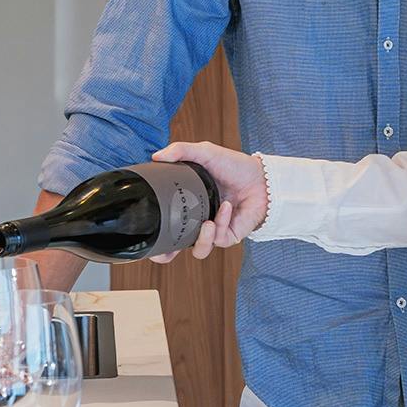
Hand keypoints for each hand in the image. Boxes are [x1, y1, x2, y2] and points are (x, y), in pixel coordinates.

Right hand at [150, 141, 269, 260]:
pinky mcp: (229, 236)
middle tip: (161, 252)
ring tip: (207, 223)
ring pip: (198, 249)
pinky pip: (219, 238)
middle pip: (174, 248)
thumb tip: (156, 156)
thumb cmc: (235, 166)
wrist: (262, 177)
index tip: (144, 230)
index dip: (153, 230)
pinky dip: (221, 223)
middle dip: (165, 255)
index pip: (164, 222)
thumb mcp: (205, 153)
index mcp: (187, 203)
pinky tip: (227, 207)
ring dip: (201, 239)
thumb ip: (181, 151)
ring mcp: (213, 230)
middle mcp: (197, 219)